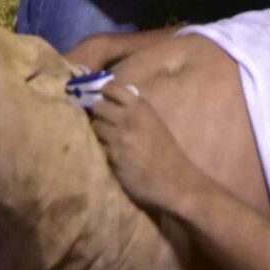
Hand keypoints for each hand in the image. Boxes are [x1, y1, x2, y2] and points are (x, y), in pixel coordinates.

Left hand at [91, 80, 200, 215]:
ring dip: (97, 131)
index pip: (112, 89)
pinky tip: (107, 152)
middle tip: (100, 120)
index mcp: (141, 107)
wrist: (174, 180)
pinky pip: (98, 145)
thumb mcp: (154, 122)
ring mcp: (120, 137)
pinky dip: (100, 148)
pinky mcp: (113, 156)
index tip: (102, 97)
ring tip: (104, 137)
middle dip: (97, 113)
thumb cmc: (166, 151)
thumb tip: (115, 99)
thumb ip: (136, 110)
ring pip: (95, 126)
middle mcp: (129, 118)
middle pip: (98, 106)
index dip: (103, 92)